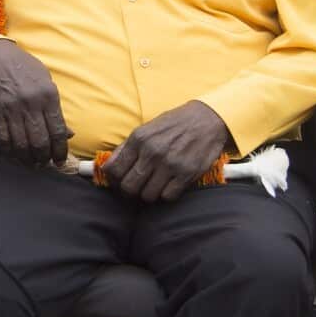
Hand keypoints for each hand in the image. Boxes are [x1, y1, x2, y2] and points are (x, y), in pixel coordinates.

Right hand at [0, 39, 70, 164]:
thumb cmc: (24, 67)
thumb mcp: (46, 82)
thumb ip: (55, 108)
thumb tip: (67, 134)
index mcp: (48, 95)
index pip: (58, 131)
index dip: (60, 151)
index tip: (59, 159)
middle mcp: (31, 103)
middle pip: (40, 142)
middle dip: (44, 158)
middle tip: (44, 163)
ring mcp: (11, 108)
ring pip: (21, 144)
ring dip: (27, 159)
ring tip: (31, 163)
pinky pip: (3, 138)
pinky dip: (10, 151)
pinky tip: (14, 154)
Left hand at [102, 100, 231, 202]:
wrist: (207, 119)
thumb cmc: (174, 124)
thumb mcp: (147, 129)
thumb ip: (127, 147)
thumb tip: (108, 166)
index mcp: (138, 139)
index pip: (114, 169)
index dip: (113, 180)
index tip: (118, 182)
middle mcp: (152, 152)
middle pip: (129, 186)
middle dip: (129, 192)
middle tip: (135, 189)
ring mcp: (169, 164)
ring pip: (148, 195)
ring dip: (149, 194)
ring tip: (153, 186)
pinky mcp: (186, 173)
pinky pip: (168, 196)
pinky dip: (166, 194)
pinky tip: (169, 185)